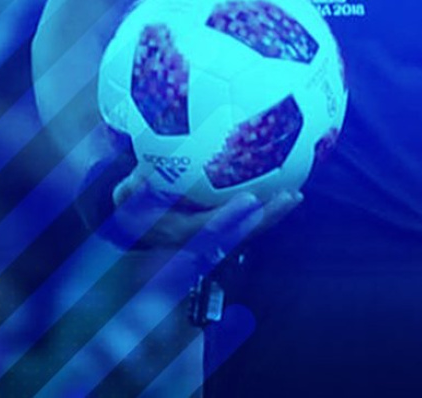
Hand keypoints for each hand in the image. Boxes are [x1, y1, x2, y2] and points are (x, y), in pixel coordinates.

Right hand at [111, 169, 302, 261]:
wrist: (140, 229)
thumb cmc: (135, 205)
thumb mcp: (128, 197)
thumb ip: (134, 189)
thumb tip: (139, 177)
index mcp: (177, 233)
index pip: (205, 230)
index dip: (228, 218)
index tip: (249, 200)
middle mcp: (199, 244)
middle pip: (235, 235)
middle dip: (262, 219)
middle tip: (287, 196)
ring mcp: (213, 243)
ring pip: (245, 233)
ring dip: (270, 216)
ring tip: (293, 195)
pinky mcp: (223, 236)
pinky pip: (246, 226)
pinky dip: (265, 213)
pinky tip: (285, 192)